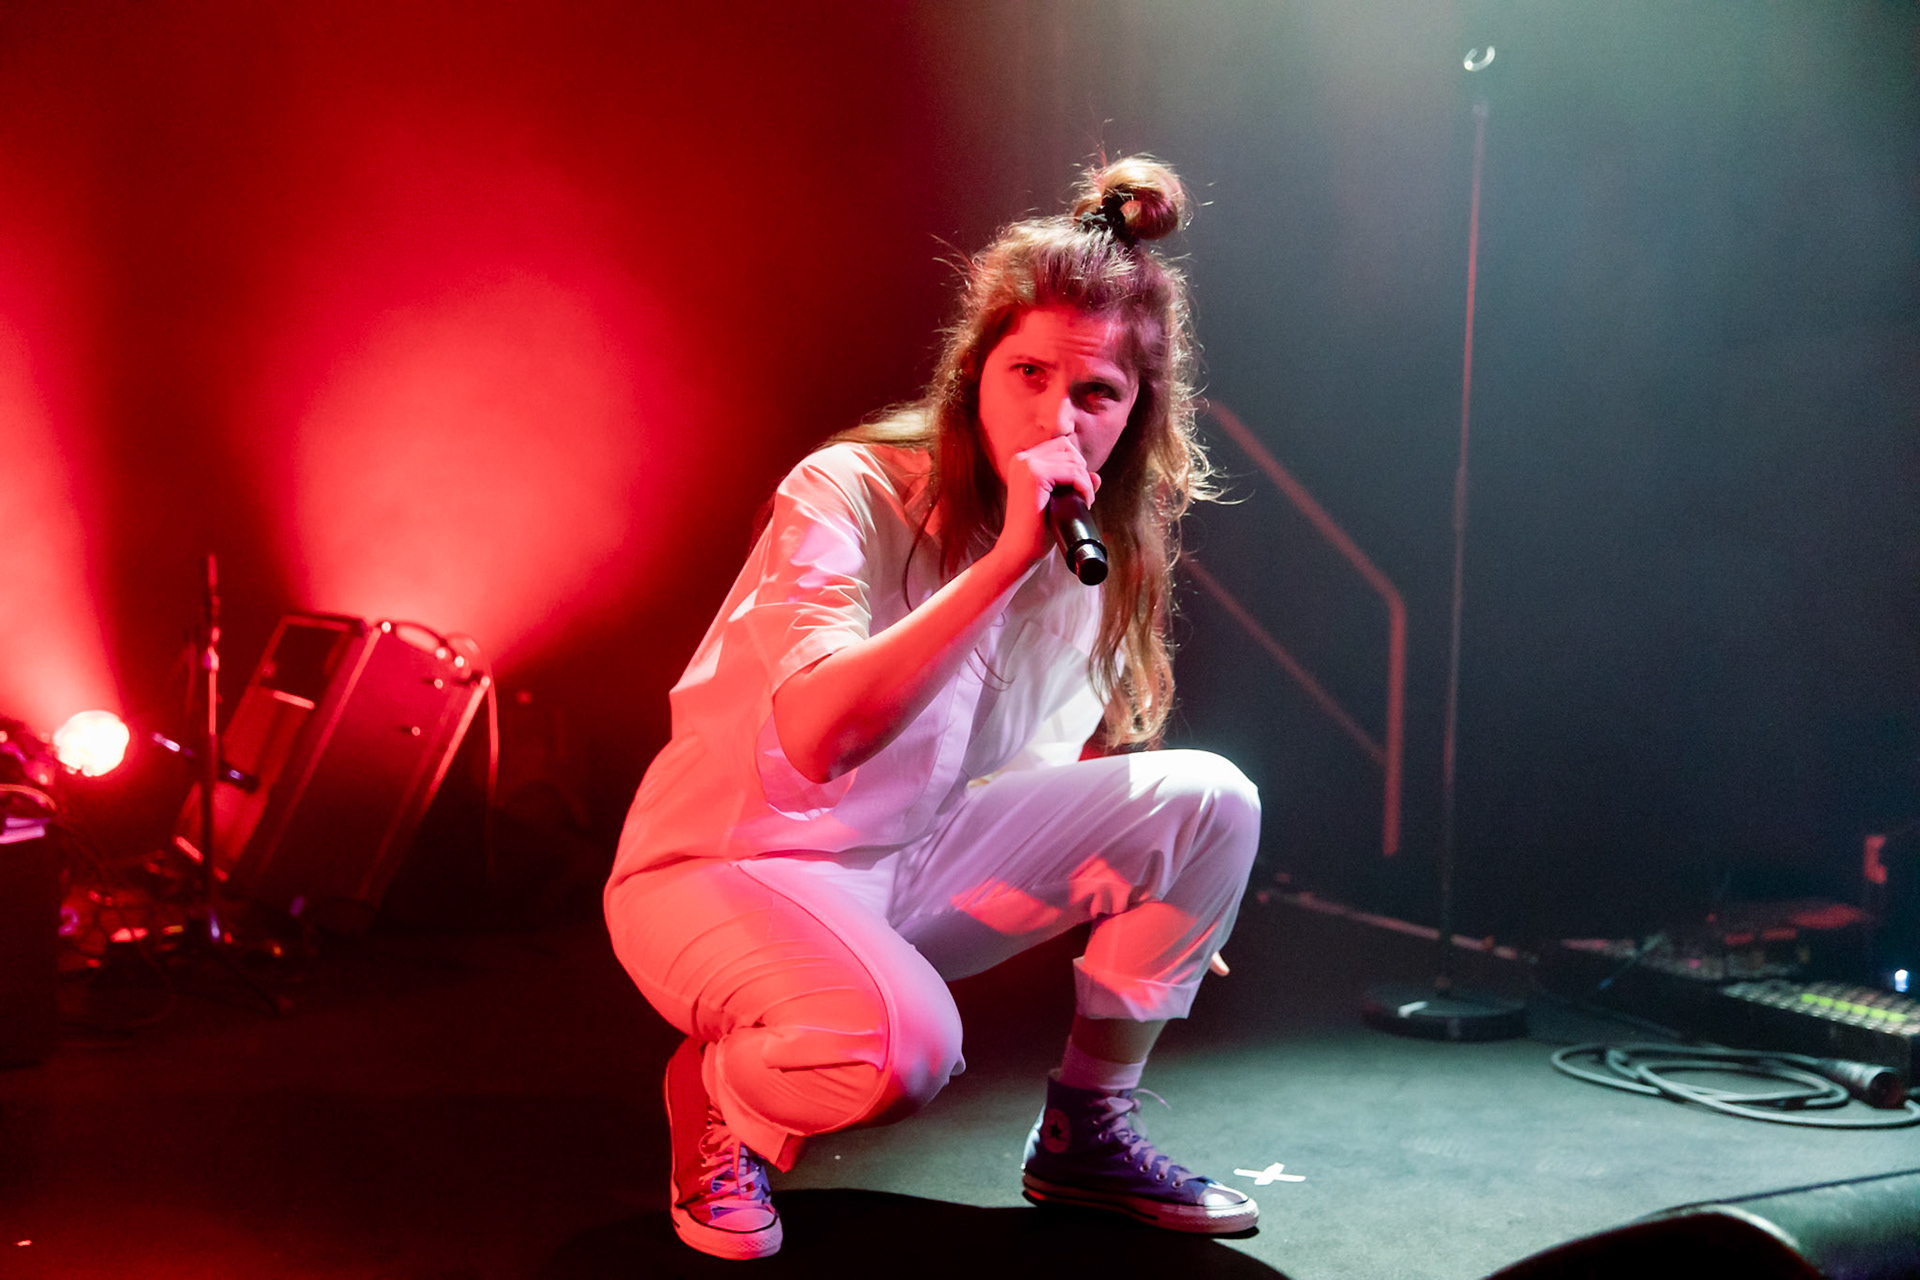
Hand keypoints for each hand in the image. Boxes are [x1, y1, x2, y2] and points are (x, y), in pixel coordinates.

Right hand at [997, 437, 1100, 565]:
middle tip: (1082, 497)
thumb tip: (1097, 476)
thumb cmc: (1037, 529)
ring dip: (1085, 481)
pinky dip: (1084, 487)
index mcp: (1023, 461)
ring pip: (1073, 461)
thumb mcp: (1057, 502)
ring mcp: (1027, 465)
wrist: (1019, 550)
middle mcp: (1022, 458)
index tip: (1077, 490)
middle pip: (1068, 449)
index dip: (1075, 465)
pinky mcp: (1035, 476)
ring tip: (1083, 502)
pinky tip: (1083, 502)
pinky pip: (1073, 472)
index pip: (1060, 446)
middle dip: (1081, 471)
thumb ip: (1074, 485)